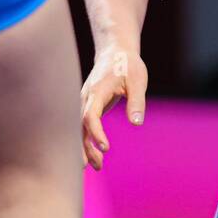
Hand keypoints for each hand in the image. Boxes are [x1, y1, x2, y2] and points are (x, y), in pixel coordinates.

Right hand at [80, 43, 147, 170]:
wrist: (116, 51)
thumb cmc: (128, 65)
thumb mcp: (137, 80)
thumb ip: (136, 101)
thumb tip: (136, 123)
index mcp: (96, 91)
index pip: (90, 115)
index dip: (96, 133)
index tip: (106, 147)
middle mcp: (86, 98)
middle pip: (80, 126)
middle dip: (86, 147)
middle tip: (96, 166)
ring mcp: (86, 102)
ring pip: (80, 128)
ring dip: (86, 147)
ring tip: (96, 167)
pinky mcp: (90, 105)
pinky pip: (84, 126)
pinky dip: (87, 140)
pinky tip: (93, 155)